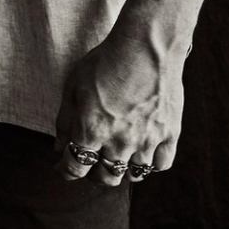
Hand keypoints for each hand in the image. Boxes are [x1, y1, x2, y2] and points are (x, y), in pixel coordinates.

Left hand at [54, 32, 184, 186]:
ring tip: (116, 157)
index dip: (66, 171)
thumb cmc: (104, 64)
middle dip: (93, 173)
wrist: (146, 50)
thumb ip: (65, 122)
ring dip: (122, 170)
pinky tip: (142, 153)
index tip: (63, 168)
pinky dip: (150, 164)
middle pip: (105, 177)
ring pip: (134, 175)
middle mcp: (119, 143)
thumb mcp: (72, 88)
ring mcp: (147, 142)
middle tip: (90, 161)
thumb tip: (59, 148)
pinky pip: (161, 164)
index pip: (75, 168)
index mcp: (91, 132)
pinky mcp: (169, 135)